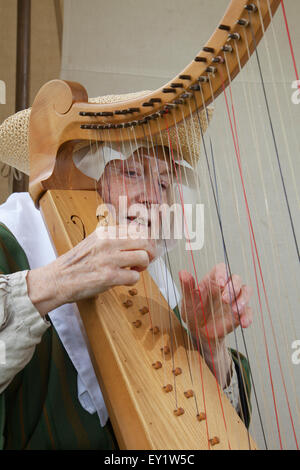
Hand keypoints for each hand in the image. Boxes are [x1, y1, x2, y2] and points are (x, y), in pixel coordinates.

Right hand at [27, 225, 155, 315]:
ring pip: (143, 257)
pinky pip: (134, 277)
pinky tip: (123, 281)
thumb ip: (112, 239)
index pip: (136, 228)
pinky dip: (132, 280)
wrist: (57, 279)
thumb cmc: (76, 264)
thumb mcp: (93, 242)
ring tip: (133, 270)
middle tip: (144, 260)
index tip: (145, 247)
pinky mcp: (109, 276)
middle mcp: (108, 242)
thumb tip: (137, 239)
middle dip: (149, 252)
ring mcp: (109, 259)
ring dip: (142, 266)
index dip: (145, 239)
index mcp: (105, 232)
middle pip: (144, 241)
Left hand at [179, 263, 253, 349]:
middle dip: (233, 288)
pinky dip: (247, 316)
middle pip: (236, 279)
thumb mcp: (188, 301)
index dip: (222, 273)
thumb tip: (182, 273)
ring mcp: (234, 299)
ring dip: (243, 300)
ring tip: (235, 311)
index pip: (221, 269)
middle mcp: (226, 287)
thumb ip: (187, 287)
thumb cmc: (193, 312)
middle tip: (224, 299)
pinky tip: (243, 323)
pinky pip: (248, 311)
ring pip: (246, 291)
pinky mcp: (240, 312)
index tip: (220, 283)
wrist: (199, 332)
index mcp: (212, 280)